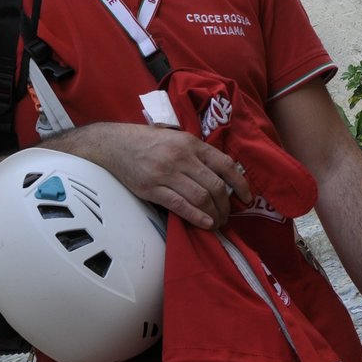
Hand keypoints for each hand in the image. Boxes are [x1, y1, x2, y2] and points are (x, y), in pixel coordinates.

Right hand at [79, 122, 250, 228]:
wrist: (115, 144)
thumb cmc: (149, 141)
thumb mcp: (177, 138)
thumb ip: (197, 153)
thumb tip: (221, 174)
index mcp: (191, 143)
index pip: (225, 164)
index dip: (240, 183)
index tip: (246, 197)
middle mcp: (182, 157)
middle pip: (215, 186)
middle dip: (226, 205)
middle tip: (228, 216)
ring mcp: (166, 173)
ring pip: (200, 197)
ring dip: (214, 214)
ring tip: (217, 222)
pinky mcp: (152, 188)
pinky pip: (180, 205)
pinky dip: (196, 217)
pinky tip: (205, 224)